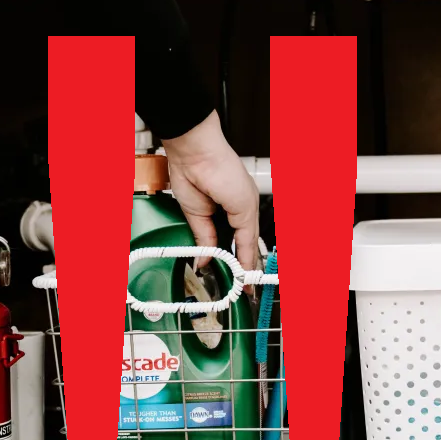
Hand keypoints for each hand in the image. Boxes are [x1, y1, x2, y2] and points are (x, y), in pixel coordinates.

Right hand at [162, 110, 260, 270]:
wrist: (192, 152)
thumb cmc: (191, 170)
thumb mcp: (195, 214)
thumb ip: (203, 238)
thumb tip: (202, 259)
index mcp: (231, 205)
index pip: (238, 238)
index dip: (238, 258)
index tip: (238, 275)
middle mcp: (243, 206)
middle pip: (247, 243)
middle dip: (246, 266)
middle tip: (247, 287)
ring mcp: (247, 206)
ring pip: (249, 243)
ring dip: (247, 266)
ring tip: (246, 285)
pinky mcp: (245, 208)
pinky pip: (246, 238)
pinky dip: (245, 257)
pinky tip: (244, 271)